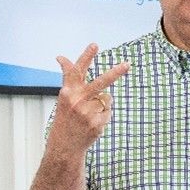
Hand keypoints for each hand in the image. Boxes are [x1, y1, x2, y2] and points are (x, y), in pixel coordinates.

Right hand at [48, 43, 129, 158]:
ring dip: (101, 105)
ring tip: (88, 115)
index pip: (77, 70)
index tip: (95, 45)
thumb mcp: (64, 96)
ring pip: (106, 99)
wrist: (64, 145)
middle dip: (115, 73)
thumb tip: (61, 57)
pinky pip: (108, 112)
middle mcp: (77, 101)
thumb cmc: (65, 117)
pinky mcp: (96, 123)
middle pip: (100, 83)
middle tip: (127, 64)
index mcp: (68, 92)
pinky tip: (92, 124)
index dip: (86, 56)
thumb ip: (69, 78)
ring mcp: (87, 113)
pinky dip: (103, 116)